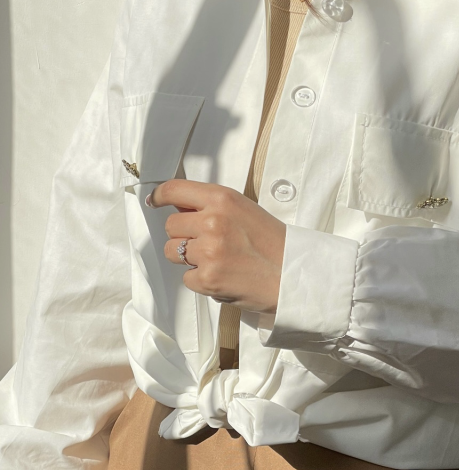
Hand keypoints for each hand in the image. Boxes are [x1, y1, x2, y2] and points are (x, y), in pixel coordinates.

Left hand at [149, 180, 285, 314]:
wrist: (293, 276)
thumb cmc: (273, 243)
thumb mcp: (245, 210)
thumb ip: (213, 206)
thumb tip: (179, 207)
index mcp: (222, 199)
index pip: (175, 190)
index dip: (160, 196)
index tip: (154, 201)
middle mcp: (212, 222)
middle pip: (170, 226)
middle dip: (182, 235)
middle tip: (206, 243)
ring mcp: (208, 251)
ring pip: (173, 252)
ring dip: (188, 258)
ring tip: (217, 260)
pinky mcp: (207, 278)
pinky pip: (186, 278)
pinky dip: (200, 280)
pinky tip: (223, 276)